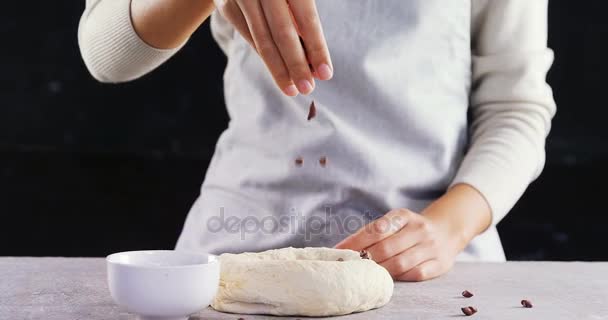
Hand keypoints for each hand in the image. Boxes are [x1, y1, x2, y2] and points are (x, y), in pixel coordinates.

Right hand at [215, 0, 332, 95]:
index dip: (317, 48)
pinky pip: (249, 37)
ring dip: (279, 68)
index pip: (307, 19)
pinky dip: (265, 56)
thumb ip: (303, 18)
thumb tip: (314, 62)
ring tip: (292, 89)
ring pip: (262, 39)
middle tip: (307, 88)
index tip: (326, 74)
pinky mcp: (225, 5)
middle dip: (296, 65)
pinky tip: (278, 71)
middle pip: (282, 33)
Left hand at [335, 208, 461, 280]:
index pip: (376, 229)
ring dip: (380, 270)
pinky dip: (400, 277)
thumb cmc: (410, 229)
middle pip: (386, 247)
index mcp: (403, 216)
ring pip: (400, 263)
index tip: (339, 251)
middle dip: (366, 259)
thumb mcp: (396, 221)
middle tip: (351, 266)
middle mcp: (418, 229)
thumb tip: (344, 248)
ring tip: (366, 275)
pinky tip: (389, 279)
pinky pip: (416, 274)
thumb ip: (374, 232)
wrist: (447, 230)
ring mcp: (430, 247)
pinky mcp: (439, 263)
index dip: (355, 241)